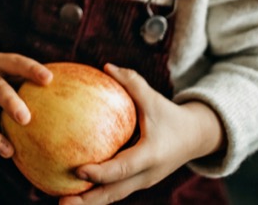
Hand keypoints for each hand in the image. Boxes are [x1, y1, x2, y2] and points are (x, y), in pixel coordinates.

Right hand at [0, 48, 52, 157]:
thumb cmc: (4, 78)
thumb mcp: (13, 72)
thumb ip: (34, 83)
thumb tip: (76, 99)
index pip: (16, 62)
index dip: (31, 69)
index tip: (49, 79)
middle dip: (9, 102)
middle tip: (26, 119)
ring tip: (9, 151)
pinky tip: (2, 151)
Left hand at [59, 64, 224, 204]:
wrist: (195, 138)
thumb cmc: (172, 116)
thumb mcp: (155, 99)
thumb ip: (132, 83)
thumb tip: (106, 66)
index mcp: (150, 155)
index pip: (122, 168)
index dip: (100, 172)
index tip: (78, 171)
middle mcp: (145, 175)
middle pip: (113, 193)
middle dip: (88, 202)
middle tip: (63, 203)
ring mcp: (141, 182)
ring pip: (112, 197)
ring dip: (88, 203)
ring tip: (62, 203)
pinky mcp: (137, 182)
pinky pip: (113, 191)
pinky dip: (94, 194)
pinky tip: (72, 192)